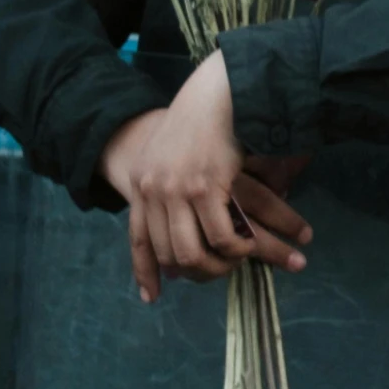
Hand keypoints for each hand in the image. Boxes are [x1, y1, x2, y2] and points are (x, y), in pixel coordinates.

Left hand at [101, 52, 312, 301]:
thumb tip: (180, 220)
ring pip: (192, 252)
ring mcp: (178, 190)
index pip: (139, 241)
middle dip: (196, 271)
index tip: (153, 297)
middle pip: (167, 253)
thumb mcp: (171, 155)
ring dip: (218, 264)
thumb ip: (169, 185)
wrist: (216, 92)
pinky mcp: (207, 187)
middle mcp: (153, 192)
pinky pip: (222, 234)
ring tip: (239, 260)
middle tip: (221, 272)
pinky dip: (237, 248)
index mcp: (142, 186)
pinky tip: (249, 247)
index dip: (145, 272)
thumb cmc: (200, 119)